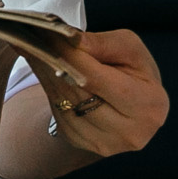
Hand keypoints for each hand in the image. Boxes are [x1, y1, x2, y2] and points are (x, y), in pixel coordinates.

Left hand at [38, 28, 168, 158]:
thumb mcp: (130, 49)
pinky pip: (57, 111)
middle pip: (77, 92)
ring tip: (32, 48)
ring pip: (63, 102)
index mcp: (148, 106)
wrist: (131, 103)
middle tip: (29, 38)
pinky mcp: (81, 142)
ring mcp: (103, 143)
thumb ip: (102, 43)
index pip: (98, 79)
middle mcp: (129, 132)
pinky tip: (43, 68)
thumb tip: (72, 40)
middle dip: (52, 62)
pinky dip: (48, 87)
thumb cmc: (134, 71)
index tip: (48, 35)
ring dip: (44, 73)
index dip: (70, 56)